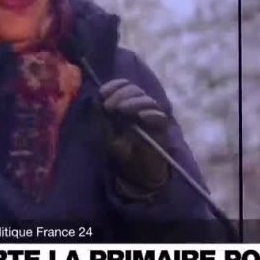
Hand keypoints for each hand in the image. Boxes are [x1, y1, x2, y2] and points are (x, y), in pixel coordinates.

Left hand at [98, 79, 169, 194]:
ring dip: (133, 102)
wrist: (138, 174)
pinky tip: (140, 117)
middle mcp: (141, 108)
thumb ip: (102, 116)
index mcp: (127, 105)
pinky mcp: (162, 128)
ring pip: (148, 100)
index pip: (124, 87)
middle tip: (109, 107)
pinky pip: (159, 116)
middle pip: (135, 90)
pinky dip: (150, 114)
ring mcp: (152, 117)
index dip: (114, 86)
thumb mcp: (106, 133)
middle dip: (120, 94)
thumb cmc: (122, 153)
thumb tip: (98, 98)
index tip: (102, 93)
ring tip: (121, 110)